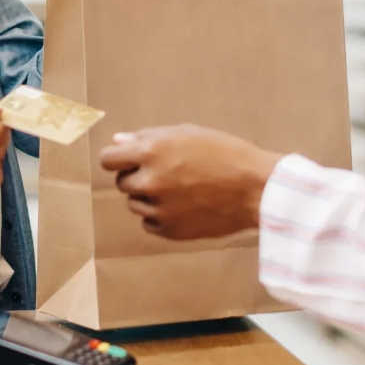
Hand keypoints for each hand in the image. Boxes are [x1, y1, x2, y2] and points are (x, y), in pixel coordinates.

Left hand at [98, 125, 282, 239]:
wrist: (256, 189)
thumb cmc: (224, 153)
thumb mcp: (187, 133)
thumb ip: (148, 137)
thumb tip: (118, 141)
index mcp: (152, 152)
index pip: (108, 159)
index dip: (117, 158)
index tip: (128, 159)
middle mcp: (151, 181)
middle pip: (122, 183)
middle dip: (137, 176)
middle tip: (165, 173)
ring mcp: (160, 209)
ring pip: (135, 204)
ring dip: (148, 197)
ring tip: (178, 189)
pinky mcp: (171, 231)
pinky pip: (149, 223)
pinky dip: (159, 216)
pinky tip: (182, 206)